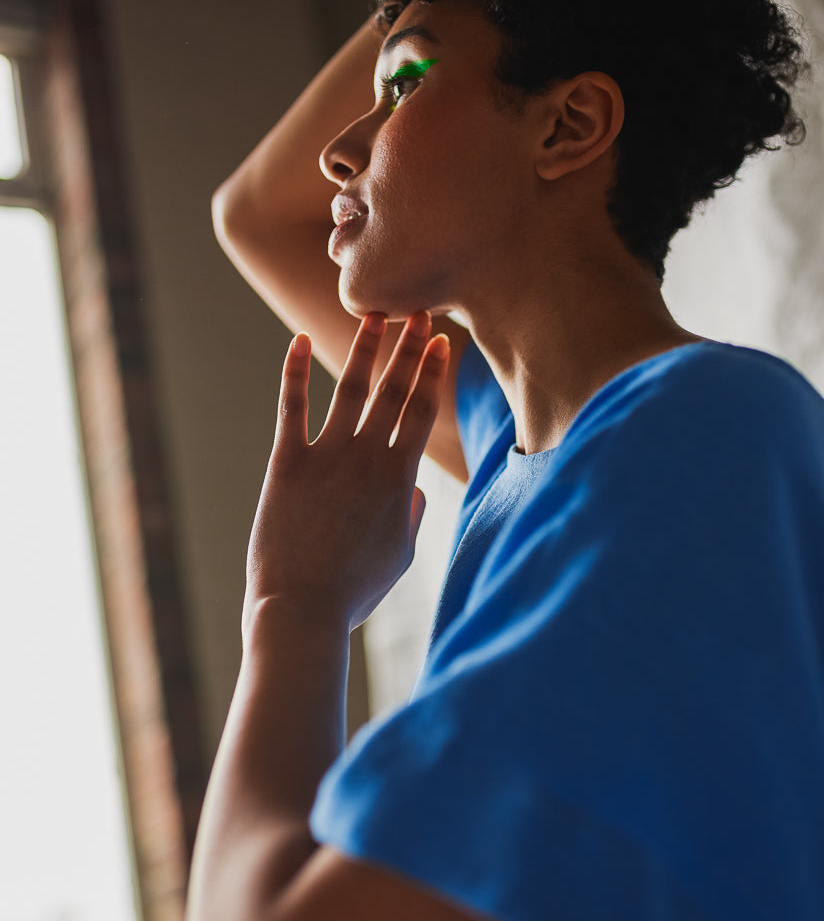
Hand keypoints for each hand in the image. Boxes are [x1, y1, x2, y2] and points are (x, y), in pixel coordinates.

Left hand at [243, 311, 448, 637]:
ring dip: (363, 349)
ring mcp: (326, 459)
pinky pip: (292, 409)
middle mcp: (367, 460)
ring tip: (374, 315)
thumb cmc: (354, 592)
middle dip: (408, 349)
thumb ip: (411, 516)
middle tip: (418, 311)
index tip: (440, 343)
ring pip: (350, 390)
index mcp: (400, 481)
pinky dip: (293, 373)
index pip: (421, 414)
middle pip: (394, 392)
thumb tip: (415, 491)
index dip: (432, 374)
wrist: (302, 609)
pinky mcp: (286, 465)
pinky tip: (295, 342)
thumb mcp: (399, 556)